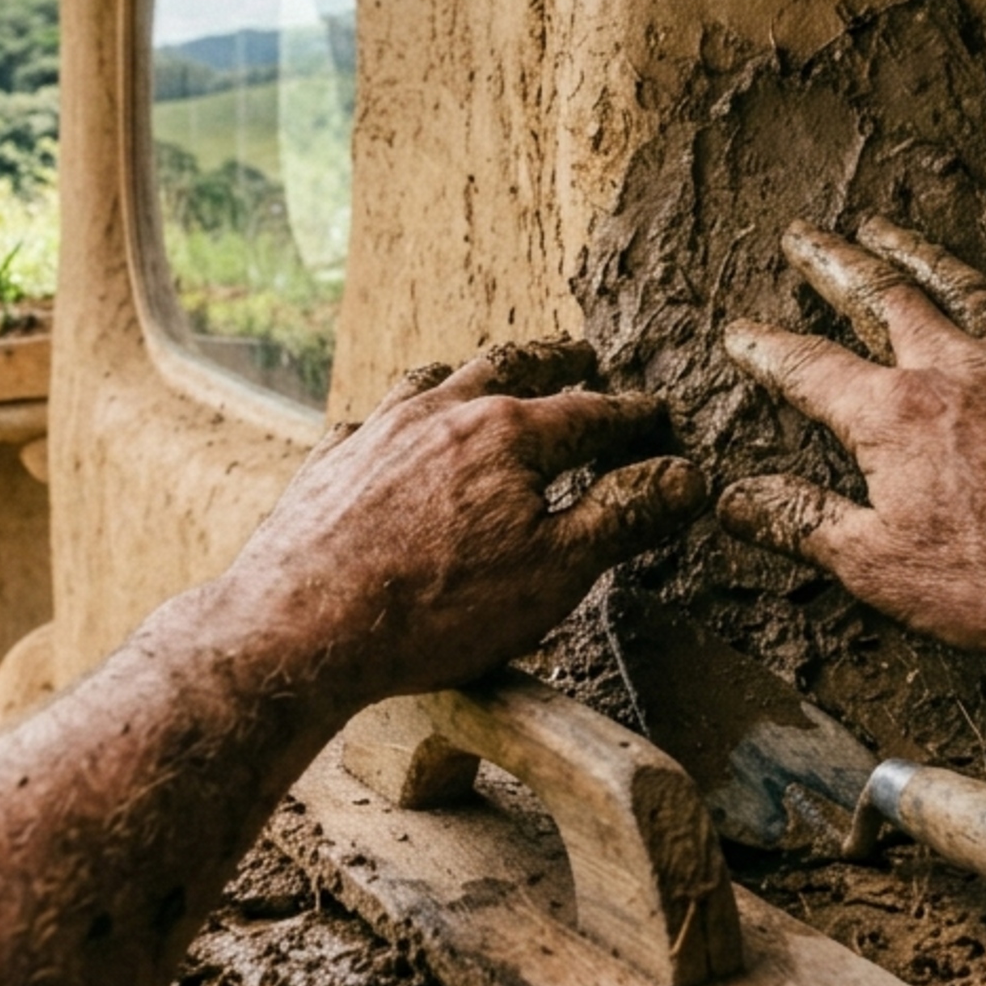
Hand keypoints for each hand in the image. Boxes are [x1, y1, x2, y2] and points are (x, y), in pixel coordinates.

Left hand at [218, 338, 707, 712]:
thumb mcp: (555, 573)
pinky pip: (370, 419)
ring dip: (473, 373)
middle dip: (556, 362)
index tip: (658, 415)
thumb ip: (622, 516)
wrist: (301, 628)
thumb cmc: (436, 609)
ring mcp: (378, 431)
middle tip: (583, 357)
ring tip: (491, 375)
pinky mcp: (329, 463)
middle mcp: (442, 412)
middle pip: (511, 368)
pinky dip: (396, 416)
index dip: (633, 415)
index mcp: (509, 434)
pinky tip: (391, 430)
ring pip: (435, 379)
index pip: (592, 412)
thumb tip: (684, 475)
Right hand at [717, 219, 985, 658]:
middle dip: (835, 263)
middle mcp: (952, 369)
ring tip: (886, 231)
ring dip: (916, 254)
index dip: (764, 349)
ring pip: (960, 287)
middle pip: (881, 296)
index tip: (738, 332)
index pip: (808, 368)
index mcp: (892, 416)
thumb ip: (802, 522)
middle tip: (805, 234)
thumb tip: (733, 500)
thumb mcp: (878, 565)